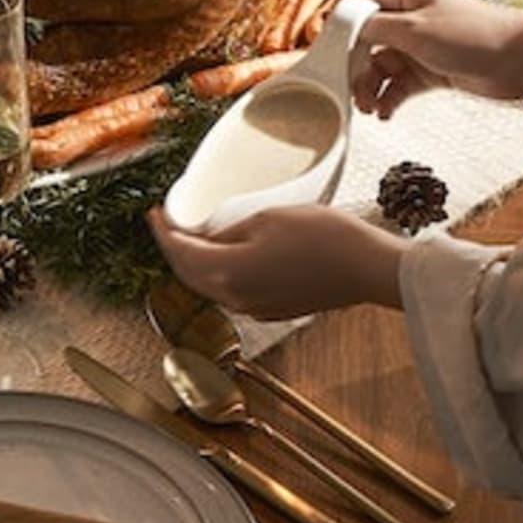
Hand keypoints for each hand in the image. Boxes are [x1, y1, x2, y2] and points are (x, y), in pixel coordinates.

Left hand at [150, 204, 403, 320]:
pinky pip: (235, 291)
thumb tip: (208, 237)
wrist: (367, 268)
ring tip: (196, 234)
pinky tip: (229, 253)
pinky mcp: (274, 308)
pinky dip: (223, 272)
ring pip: (212, 284)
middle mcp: (235, 298)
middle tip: (171, 222)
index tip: (155, 214)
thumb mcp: (266, 218)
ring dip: (198, 261)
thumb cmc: (325, 239)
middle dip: (176, 248)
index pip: (178, 253)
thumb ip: (228, 230)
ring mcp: (255, 307)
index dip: (162, 232)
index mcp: (227, 272)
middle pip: (190, 273)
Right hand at [348, 0, 522, 117]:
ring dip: (370, 88)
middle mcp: (408, 19)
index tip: (321, 47)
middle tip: (349, 89)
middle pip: (364, 41)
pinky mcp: (430, 70)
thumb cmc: (474, 35)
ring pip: (379, 67)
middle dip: (353, 67)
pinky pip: (398, 85)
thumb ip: (373, 27)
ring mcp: (419, 46)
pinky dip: (389, 99)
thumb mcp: (414, 28)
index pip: (357, 1)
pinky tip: (386, 112)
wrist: (521, 61)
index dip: (336, 22)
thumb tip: (344, 26)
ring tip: (370, 108)